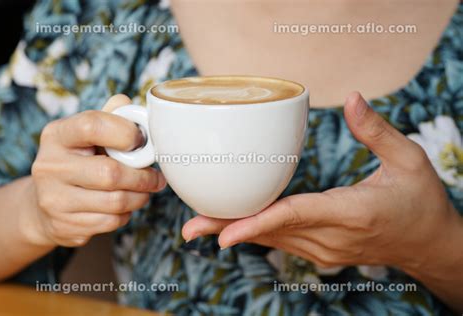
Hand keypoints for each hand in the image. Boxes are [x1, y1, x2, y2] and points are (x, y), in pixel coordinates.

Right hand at [30, 95, 165, 246]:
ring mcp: (53, 199)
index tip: (141, 141)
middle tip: (156, 178)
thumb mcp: (85, 135)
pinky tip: (123, 206)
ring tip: (144, 191)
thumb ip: (108, 118)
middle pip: (110, 173)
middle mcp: (49, 166)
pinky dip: (126, 214)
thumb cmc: (78, 161)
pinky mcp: (64, 225)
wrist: (45, 203)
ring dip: (140, 197)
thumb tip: (126, 102)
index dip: (126, 133)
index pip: (92, 126)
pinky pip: (110, 222)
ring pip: (115, 202)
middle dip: (143, 177)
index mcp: (57, 135)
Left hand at [182, 92, 462, 271]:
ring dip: (236, 231)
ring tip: (199, 225)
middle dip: (229, 229)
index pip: (296, 216)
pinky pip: (282, 241)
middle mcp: (333, 238)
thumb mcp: (410, 161)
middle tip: (190, 228)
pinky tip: (232, 225)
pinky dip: (256, 232)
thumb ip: (377, 131)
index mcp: (353, 213)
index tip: (224, 233)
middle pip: (273, 232)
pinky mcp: (321, 251)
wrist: (428, 244)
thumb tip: (351, 99)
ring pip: (273, 240)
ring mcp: (325, 250)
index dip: (257, 222)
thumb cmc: (420, 201)